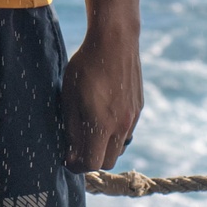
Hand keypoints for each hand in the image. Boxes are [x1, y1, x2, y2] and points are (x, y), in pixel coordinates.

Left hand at [62, 32, 142, 172]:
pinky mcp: (139, 108)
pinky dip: (114, 133)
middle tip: (76, 148)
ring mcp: (133, 117)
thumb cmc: (85, 67)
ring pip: (118, 148)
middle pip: (107, 161)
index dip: (77, 166)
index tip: (67, 158)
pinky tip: (102, 116)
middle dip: (91, 160)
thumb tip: (70, 155)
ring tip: (89, 131)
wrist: (115, 41)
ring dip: (104, 147)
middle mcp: (122, 125)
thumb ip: (71, 128)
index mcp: (102, 124)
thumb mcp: (69, 97)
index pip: (92, 163)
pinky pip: (126, 132)